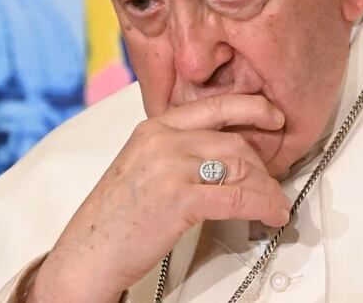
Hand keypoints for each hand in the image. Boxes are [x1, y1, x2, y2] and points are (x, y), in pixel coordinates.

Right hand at [27, 94, 289, 301]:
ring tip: (276, 204)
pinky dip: (263, 207)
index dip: (252, 108)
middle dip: (263, 166)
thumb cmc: (114, 220)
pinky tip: (271, 215)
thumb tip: (225, 157)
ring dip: (268, 189)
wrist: (85, 256)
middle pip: (234, 141)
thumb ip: (178, 153)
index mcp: (154, 128)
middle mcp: (162, 140)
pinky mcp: (178, 198)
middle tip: (274, 184)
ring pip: (241, 167)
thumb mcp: (143, 168)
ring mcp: (169, 167)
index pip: (215, 105)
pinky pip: (237, 197)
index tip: (274, 116)